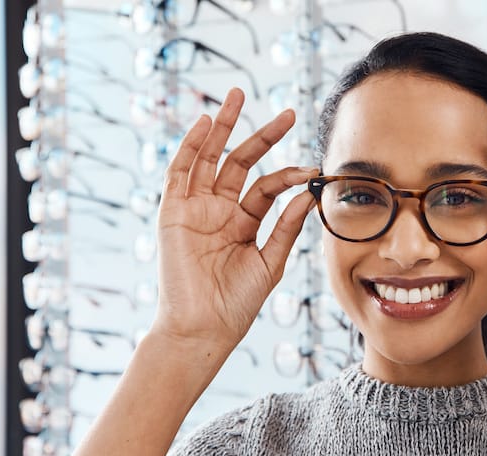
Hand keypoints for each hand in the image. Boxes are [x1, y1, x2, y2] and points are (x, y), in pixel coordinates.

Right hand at [152, 88, 317, 348]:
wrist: (204, 328)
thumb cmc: (236, 303)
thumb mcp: (270, 262)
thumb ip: (286, 227)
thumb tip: (308, 193)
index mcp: (242, 223)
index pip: (266, 187)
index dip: (288, 174)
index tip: (312, 166)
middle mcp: (218, 211)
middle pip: (238, 162)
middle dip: (260, 135)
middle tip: (287, 112)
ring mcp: (195, 210)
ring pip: (208, 159)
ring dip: (222, 127)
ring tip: (238, 96)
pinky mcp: (173, 214)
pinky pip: (179, 174)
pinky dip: (190, 148)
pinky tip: (205, 124)